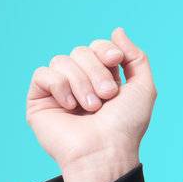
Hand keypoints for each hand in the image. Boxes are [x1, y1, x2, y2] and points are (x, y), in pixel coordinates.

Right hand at [24, 27, 156, 181]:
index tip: (116, 61)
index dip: (106, 49)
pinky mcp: (39, 100)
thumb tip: (117, 30)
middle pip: (80, 51)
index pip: (97, 46)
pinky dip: (60, 86)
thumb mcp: (143, 88)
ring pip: (62, 60)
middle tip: (107, 96)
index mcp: (102, 78)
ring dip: (81, 82)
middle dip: (96, 71)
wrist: (105, 151)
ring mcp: (59, 91)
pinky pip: (43, 74)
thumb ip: (136, 57)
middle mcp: (79, 83)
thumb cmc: (125, 127)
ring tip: (91, 108)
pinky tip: (69, 107)